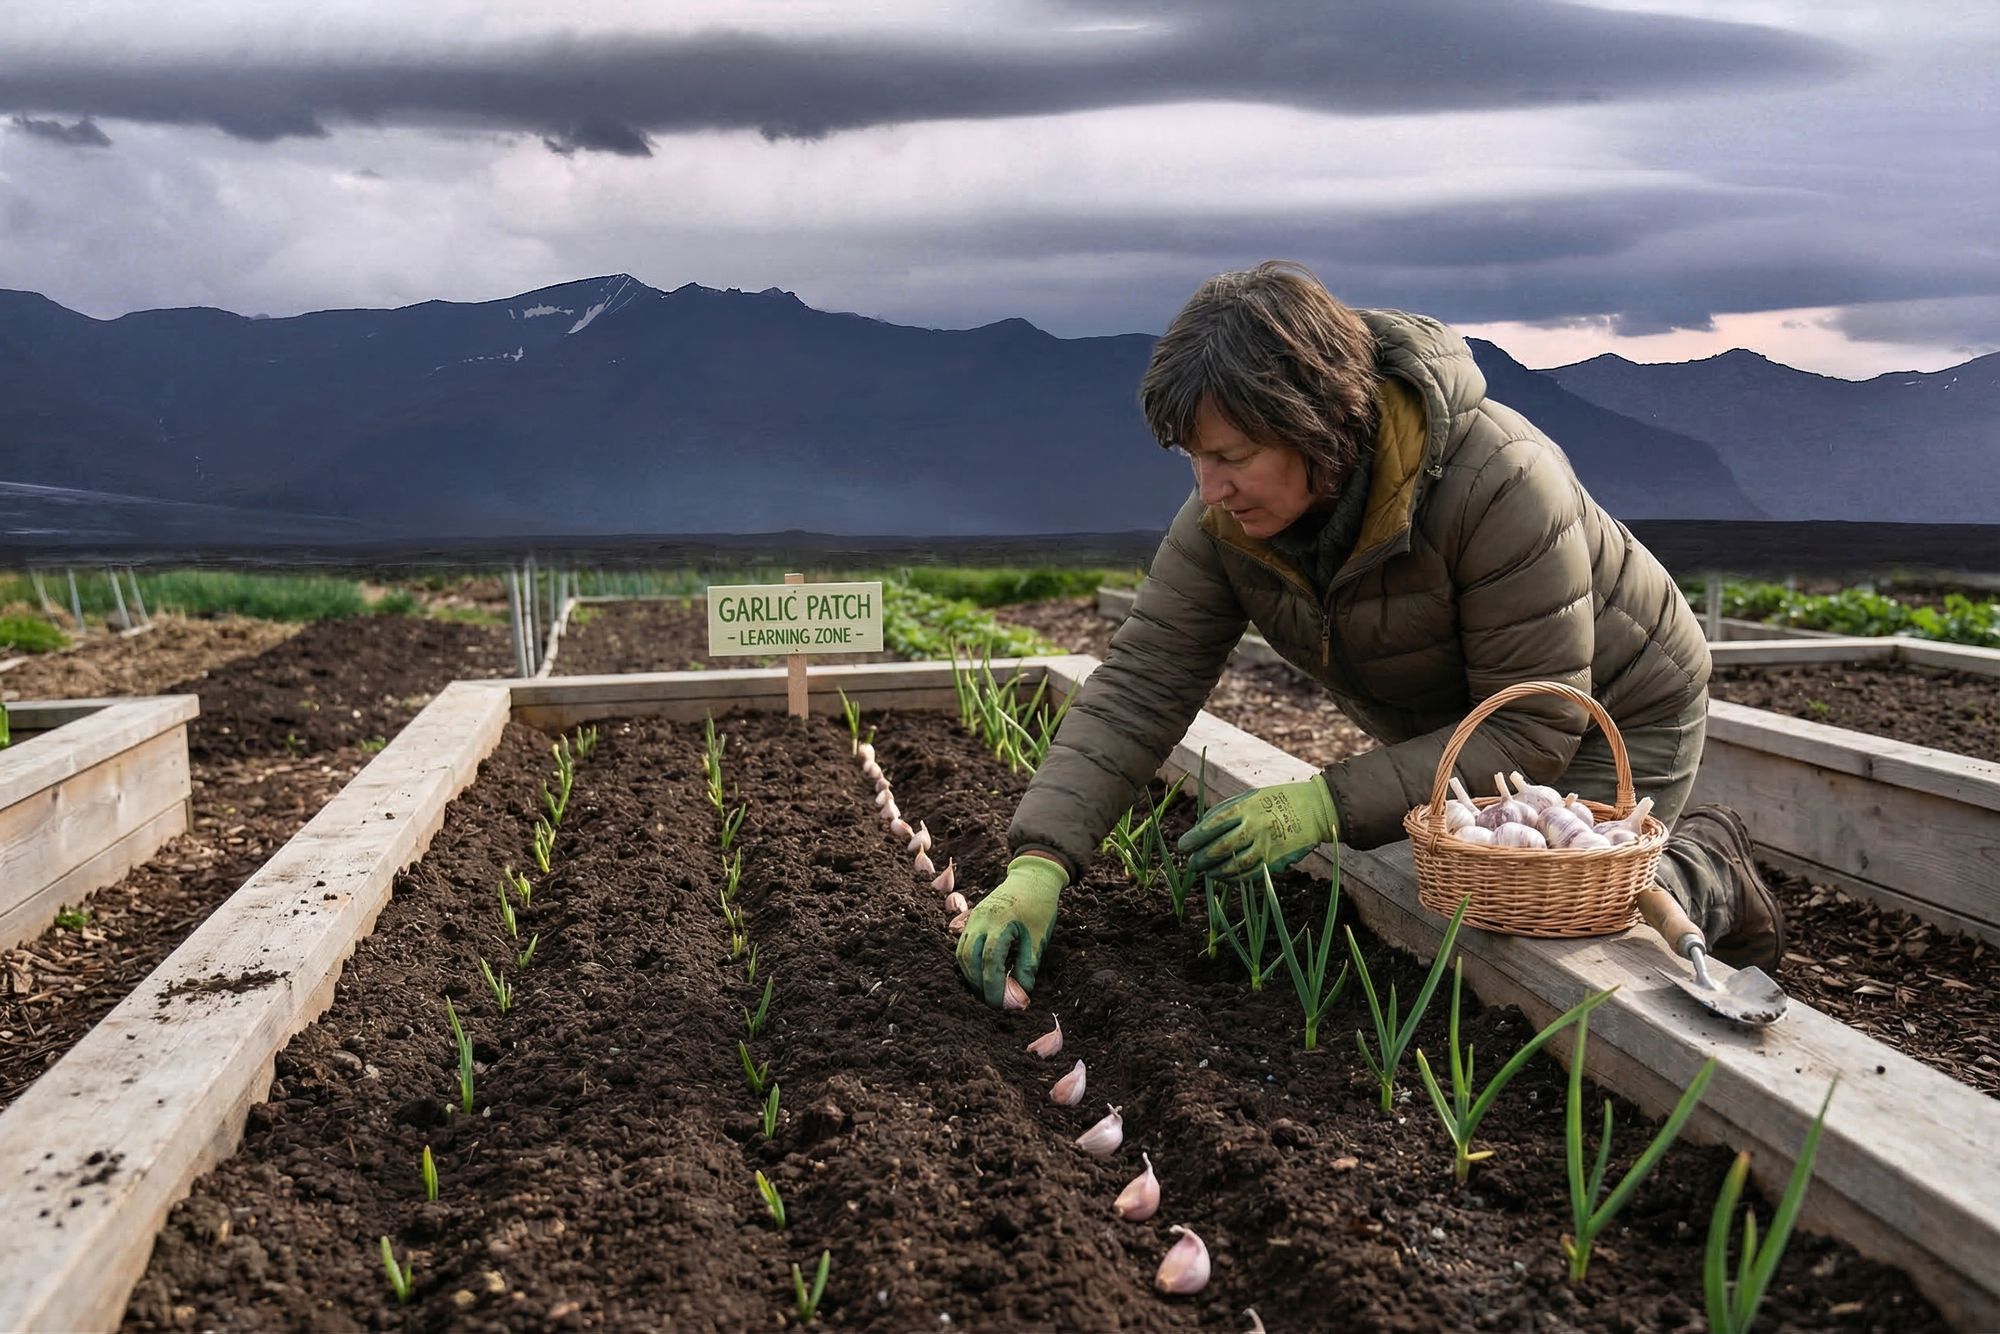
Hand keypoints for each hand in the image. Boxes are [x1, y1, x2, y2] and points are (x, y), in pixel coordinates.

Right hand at [955, 854, 1067, 1006]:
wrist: (1033, 877)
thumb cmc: (1039, 907)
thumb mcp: (1038, 938)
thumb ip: (1026, 967)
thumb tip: (1018, 996)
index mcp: (1000, 923)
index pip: (990, 961)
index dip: (993, 986)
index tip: (1000, 1005)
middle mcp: (981, 920)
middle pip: (969, 959)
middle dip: (979, 984)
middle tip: (993, 1002)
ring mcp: (973, 918)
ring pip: (962, 953)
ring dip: (970, 975)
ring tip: (986, 990)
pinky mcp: (972, 918)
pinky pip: (962, 944)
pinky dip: (967, 962)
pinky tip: (979, 974)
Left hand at [1177, 774, 1338, 880]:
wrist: (1315, 809)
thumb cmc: (1275, 801)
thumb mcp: (1251, 797)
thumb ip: (1228, 812)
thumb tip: (1201, 831)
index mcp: (1246, 807)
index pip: (1213, 824)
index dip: (1195, 837)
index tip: (1182, 846)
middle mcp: (1256, 826)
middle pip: (1222, 847)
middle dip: (1202, 857)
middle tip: (1190, 864)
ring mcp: (1268, 844)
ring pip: (1235, 864)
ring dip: (1216, 871)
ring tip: (1205, 873)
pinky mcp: (1277, 860)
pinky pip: (1251, 874)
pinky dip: (1234, 878)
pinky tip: (1224, 877)